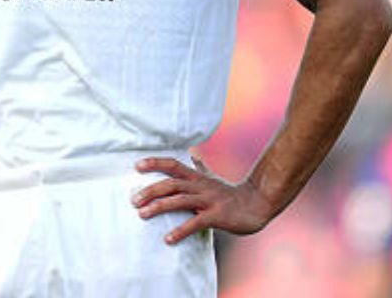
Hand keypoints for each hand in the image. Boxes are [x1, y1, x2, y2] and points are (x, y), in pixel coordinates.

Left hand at [132, 153, 274, 244]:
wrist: (257, 204)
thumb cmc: (231, 194)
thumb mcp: (212, 179)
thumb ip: (200, 168)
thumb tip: (193, 153)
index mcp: (198, 178)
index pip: (173, 165)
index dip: (155, 163)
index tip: (137, 166)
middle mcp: (201, 186)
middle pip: (172, 183)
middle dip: (151, 190)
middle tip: (133, 200)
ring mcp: (209, 200)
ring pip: (180, 200)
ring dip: (159, 207)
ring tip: (142, 214)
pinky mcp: (217, 216)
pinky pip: (196, 222)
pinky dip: (181, 230)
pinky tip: (168, 239)